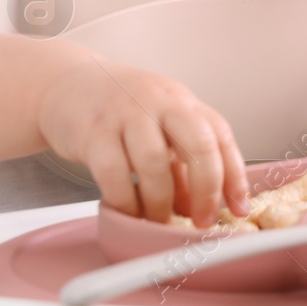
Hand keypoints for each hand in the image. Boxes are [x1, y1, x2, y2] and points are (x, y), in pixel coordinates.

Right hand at [36, 56, 250, 225]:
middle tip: (201, 220)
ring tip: (158, 219)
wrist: (66, 85)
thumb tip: (196, 208)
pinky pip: (114, 175)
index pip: (221, 135)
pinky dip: (125, 201)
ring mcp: (125, 113)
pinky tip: (127, 209)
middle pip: (199, 143)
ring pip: (155, 163)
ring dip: (161, 202)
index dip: (235, 176)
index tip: (239, 208)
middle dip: (206, 190)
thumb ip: (180, 163)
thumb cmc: (118, 109)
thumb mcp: (159, 125)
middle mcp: (158, 101)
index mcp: (181, 101)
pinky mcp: (93, 130)